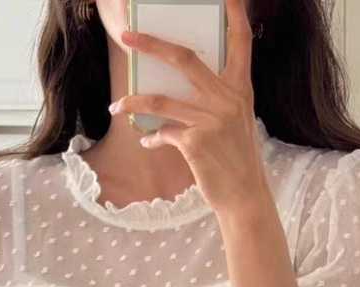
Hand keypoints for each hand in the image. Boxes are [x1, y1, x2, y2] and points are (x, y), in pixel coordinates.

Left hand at [110, 0, 269, 216]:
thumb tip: (177, 89)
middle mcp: (227, 99)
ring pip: (161, 99)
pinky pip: (163, 133)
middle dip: (151, 44)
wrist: (244, 197)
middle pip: (184, 57)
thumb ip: (217, 101)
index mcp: (240, 89)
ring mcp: (211, 120)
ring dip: (132, 101)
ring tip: (115, 106)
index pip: (241, 41)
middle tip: (127, 37)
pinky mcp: (195, 142)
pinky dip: (152, 138)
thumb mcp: (235, 123)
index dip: (234, 12)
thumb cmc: (236, 160)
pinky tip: (148, 142)